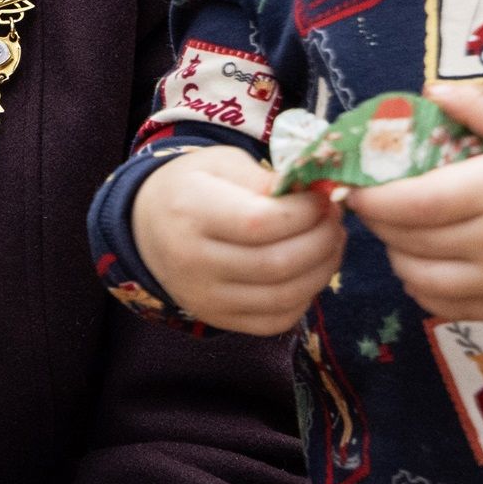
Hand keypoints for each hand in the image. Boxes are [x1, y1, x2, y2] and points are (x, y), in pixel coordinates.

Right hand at [129, 145, 345, 334]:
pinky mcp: (218, 319)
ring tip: (331, 242)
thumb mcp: (221, 163)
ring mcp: (205, 298)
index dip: (305, 213)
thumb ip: (265, 178)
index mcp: (191, 212)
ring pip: (283, 297)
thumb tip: (313, 196)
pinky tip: (309, 270)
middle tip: (335, 219)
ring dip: (322, 269)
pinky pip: (276, 320)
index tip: (322, 197)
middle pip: (276, 264)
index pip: (260, 223)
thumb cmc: (192, 187)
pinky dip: (304, 297)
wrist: (147, 227)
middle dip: (322, 240)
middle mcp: (194, 262)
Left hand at [341, 79, 482, 318]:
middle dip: (379, 221)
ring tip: (401, 229)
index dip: (372, 198)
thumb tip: (427, 92)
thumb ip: (481, 108)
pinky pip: (444, 308)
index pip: (412, 204)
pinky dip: (421, 288)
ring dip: (397, 254)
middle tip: (376, 199)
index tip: (355, 184)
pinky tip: (425, 262)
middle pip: (408, 241)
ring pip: (418, 278)